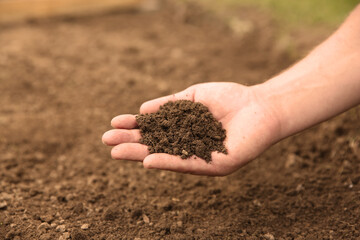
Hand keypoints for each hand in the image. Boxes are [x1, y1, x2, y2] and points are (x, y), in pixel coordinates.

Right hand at [102, 82, 280, 175]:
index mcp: (182, 129)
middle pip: (155, 145)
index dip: (134, 126)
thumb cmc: (229, 98)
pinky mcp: (214, 165)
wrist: (260, 105)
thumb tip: (142, 111)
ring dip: (141, 155)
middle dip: (131, 143)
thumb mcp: (193, 97)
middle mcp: (187, 145)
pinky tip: (148, 160)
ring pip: (166, 157)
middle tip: (106, 141)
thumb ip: (169, 105)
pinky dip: (167, 162)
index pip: (154, 129)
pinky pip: (187, 164)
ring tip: (116, 152)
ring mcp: (200, 156)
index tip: (114, 122)